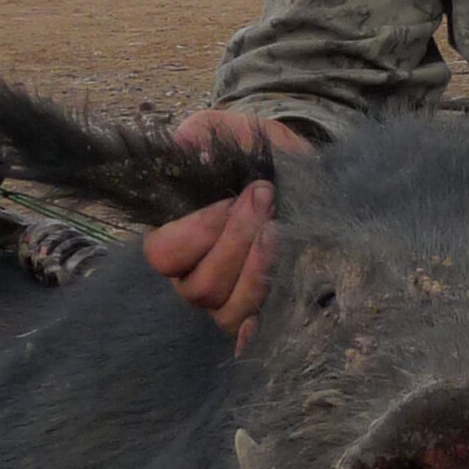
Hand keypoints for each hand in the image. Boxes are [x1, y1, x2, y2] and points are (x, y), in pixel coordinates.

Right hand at [142, 111, 310, 339]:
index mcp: (177, 240)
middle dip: (235, 241)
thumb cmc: (261, 161)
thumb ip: (204, 132)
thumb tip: (188, 144)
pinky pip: (253, 337)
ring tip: (279, 230)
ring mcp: (228, 302)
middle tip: (264, 200)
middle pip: (199, 287)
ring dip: (256, 270)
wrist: (306, 181)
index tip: (231, 198)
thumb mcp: (233, 134)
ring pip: (228, 312)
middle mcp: (195, 278)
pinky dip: (260, 329)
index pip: (162, 255)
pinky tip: (280, 302)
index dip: (197, 231)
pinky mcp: (261, 315)